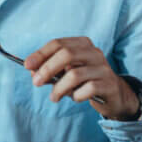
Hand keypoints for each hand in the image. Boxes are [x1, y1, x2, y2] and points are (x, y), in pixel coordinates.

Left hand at [24, 37, 139, 119]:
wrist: (114, 95)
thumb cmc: (86, 81)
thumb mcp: (65, 74)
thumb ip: (50, 71)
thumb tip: (32, 72)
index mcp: (82, 44)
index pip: (58, 44)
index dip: (40, 54)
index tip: (27, 65)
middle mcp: (94, 52)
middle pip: (66, 54)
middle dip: (47, 69)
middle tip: (36, 82)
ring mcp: (103, 67)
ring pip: (74, 74)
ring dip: (59, 88)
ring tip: (54, 97)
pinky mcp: (109, 84)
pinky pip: (87, 89)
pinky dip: (76, 95)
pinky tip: (75, 98)